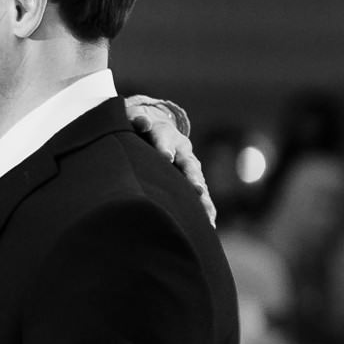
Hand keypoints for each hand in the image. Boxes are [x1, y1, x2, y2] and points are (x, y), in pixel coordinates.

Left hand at [125, 95, 216, 226]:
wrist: (155, 125)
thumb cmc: (139, 125)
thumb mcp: (134, 118)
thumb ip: (138, 120)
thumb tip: (142, 121)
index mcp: (164, 133)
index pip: (163, 139)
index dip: (165, 147)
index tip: (166, 157)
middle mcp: (181, 148)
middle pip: (188, 163)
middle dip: (192, 177)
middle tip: (197, 190)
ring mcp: (189, 164)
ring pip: (198, 181)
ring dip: (203, 198)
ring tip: (207, 215)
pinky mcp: (191, 178)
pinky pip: (200, 195)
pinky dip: (205, 208)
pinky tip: (209, 224)